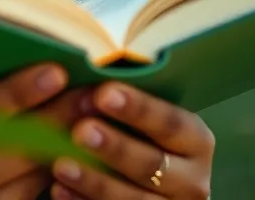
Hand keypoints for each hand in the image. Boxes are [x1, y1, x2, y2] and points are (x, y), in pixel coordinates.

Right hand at [0, 62, 87, 199]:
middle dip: (63, 117)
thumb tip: (12, 79)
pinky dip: (49, 188)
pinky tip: (73, 169)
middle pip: (19, 143)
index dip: (22, 89)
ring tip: (98, 125)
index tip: (57, 69)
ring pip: (31, 179)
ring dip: (66, 152)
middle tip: (98, 92)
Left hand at [50, 82, 214, 199]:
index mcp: (195, 140)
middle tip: (81, 130)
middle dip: (115, 147)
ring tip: (60, 164)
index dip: (138, 108)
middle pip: (153, 164)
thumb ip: (123, 98)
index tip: (103, 93)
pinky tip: (59, 188)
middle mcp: (193, 179)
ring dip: (96, 181)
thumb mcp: (141, 115)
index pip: (170, 123)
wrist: (143, 177)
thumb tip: (91, 67)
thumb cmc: (136, 131)